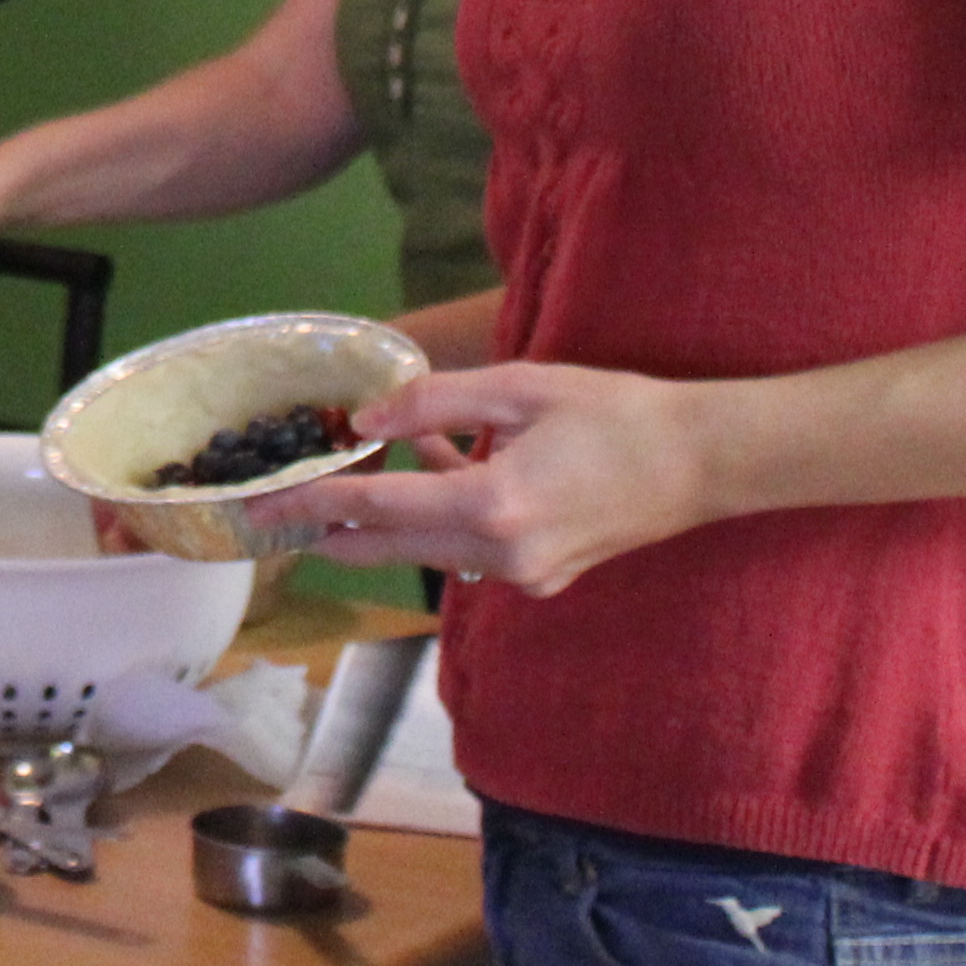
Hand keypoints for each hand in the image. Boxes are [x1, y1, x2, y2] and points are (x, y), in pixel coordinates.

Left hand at [296, 361, 722, 598]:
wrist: (704, 463)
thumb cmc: (616, 413)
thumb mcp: (519, 388)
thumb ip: (434, 404)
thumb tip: (364, 419)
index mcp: (494, 506)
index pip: (379, 508)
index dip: (314, 505)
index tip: (262, 510)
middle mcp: (503, 555)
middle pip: (391, 546)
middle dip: (330, 530)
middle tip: (274, 516)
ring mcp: (526, 575)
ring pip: (429, 549)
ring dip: (386, 520)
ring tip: (346, 479)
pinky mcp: (544, 577)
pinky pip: (469, 549)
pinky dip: (440, 518)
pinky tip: (435, 470)